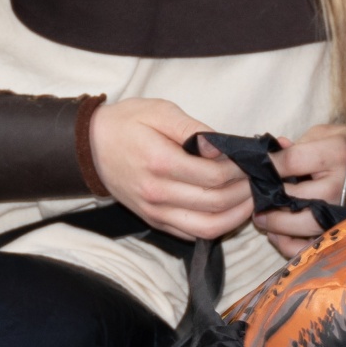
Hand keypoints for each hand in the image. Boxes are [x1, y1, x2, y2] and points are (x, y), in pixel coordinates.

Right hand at [87, 96, 255, 240]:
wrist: (89, 147)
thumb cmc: (126, 124)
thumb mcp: (160, 111)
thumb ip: (194, 130)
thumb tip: (223, 148)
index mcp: (159, 162)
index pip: (213, 176)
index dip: (239, 170)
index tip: (249, 160)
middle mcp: (157, 193)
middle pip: (215, 204)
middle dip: (244, 193)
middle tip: (256, 180)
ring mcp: (155, 212)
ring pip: (207, 228)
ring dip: (236, 217)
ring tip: (249, 199)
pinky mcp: (154, 221)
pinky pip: (192, 234)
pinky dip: (216, 227)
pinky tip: (228, 210)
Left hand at [256, 122, 345, 253]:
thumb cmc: (345, 145)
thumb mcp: (322, 134)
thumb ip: (296, 145)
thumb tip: (270, 153)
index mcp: (335, 153)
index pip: (290, 162)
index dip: (266, 167)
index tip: (252, 169)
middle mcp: (339, 184)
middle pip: (291, 197)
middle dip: (265, 199)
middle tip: (251, 199)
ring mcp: (341, 209)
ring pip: (300, 225)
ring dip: (274, 225)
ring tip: (260, 219)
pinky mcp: (340, 229)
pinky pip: (310, 245)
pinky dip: (288, 244)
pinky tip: (276, 235)